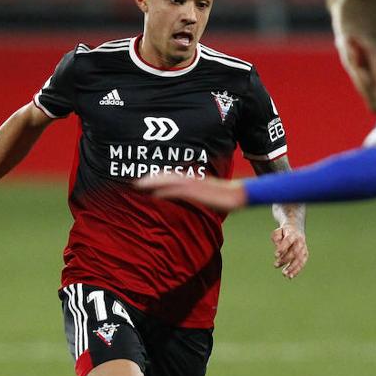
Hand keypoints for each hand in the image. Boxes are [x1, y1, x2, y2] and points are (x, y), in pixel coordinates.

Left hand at [134, 174, 248, 212]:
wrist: (240, 194)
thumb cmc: (226, 196)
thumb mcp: (208, 194)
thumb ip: (196, 194)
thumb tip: (189, 200)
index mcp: (194, 179)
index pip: (172, 176)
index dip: (157, 177)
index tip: (144, 180)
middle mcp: (192, 179)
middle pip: (167, 176)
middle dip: (150, 179)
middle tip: (135, 183)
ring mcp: (194, 184)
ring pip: (169, 181)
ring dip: (153, 183)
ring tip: (139, 186)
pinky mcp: (198, 192)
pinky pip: (178, 191)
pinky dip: (166, 192)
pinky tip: (155, 195)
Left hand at [271, 224, 307, 278]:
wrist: (296, 230)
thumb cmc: (283, 233)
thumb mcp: (277, 232)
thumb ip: (276, 238)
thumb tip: (278, 249)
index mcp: (293, 234)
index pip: (288, 241)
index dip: (282, 248)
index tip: (275, 255)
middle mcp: (300, 241)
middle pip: (294, 251)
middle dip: (285, 259)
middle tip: (275, 265)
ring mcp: (304, 248)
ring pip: (299, 259)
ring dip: (292, 267)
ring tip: (284, 274)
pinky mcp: (305, 255)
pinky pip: (302, 263)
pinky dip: (296, 270)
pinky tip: (290, 276)